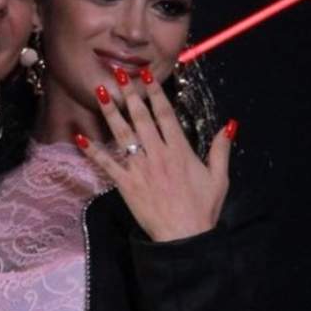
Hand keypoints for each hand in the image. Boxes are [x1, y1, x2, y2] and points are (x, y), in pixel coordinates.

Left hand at [77, 67, 236, 241]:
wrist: (185, 237)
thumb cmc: (203, 209)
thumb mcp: (219, 177)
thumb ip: (221, 149)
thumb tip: (230, 124)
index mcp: (180, 150)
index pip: (165, 114)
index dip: (155, 93)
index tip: (147, 75)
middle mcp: (158, 154)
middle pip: (141, 117)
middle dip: (130, 93)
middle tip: (119, 73)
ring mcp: (140, 169)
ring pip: (123, 134)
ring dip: (111, 112)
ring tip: (99, 91)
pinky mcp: (126, 185)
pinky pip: (107, 165)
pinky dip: (93, 152)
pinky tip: (81, 137)